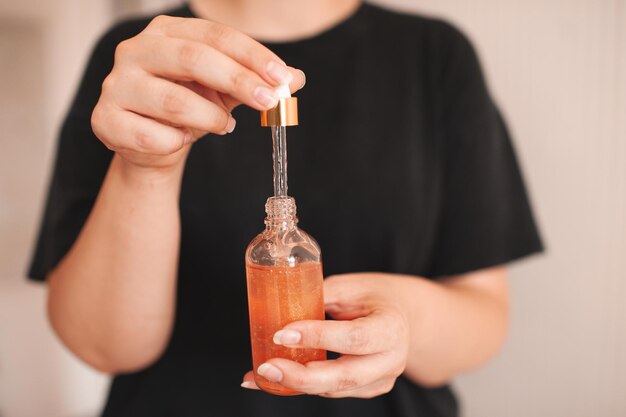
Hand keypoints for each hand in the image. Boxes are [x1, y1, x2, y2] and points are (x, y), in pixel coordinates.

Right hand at [91, 15, 304, 171]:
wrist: (149, 145)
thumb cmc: (188, 107)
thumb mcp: (225, 90)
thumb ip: (257, 81)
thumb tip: (296, 78)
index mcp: (166, 32)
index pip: (214, 35)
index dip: (252, 56)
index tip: (283, 77)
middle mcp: (135, 50)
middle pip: (193, 57)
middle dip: (239, 81)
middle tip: (270, 101)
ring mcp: (115, 84)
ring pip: (174, 101)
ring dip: (210, 119)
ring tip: (223, 126)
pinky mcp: (104, 119)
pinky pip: (152, 136)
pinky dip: (177, 143)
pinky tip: (181, 140)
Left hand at [242, 273, 411, 397]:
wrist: (402, 315)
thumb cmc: (373, 296)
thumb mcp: (350, 286)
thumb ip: (320, 298)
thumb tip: (277, 308)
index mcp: (390, 327)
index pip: (354, 337)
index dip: (318, 337)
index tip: (282, 333)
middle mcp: (390, 360)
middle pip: (344, 377)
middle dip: (301, 376)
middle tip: (266, 368)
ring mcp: (380, 379)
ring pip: (334, 389)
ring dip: (294, 383)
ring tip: (260, 373)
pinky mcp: (366, 389)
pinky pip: (331, 391)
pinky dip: (302, 385)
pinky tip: (276, 378)